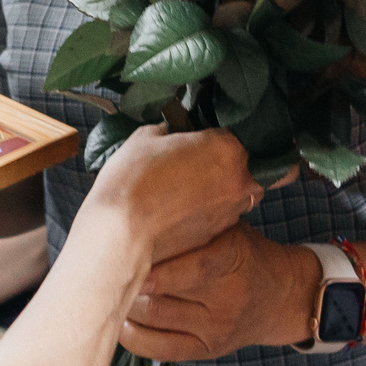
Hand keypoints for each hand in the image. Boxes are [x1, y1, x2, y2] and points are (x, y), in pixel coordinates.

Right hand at [81, 126, 262, 264]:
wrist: (123, 232)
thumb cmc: (133, 180)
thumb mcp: (145, 138)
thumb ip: (166, 131)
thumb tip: (168, 133)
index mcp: (226, 148)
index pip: (228, 134)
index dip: (207, 136)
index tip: (191, 141)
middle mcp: (238, 179)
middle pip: (242, 164)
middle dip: (225, 162)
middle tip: (194, 163)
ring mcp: (230, 210)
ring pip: (238, 192)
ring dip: (223, 187)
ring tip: (191, 187)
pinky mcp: (217, 234)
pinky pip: (222, 214)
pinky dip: (210, 210)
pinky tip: (184, 208)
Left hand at [118, 221, 317, 360]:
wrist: (281, 295)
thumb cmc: (243, 252)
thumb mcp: (229, 228)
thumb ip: (192, 224)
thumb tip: (133, 217)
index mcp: (234, 258)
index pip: (194, 266)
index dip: (157, 268)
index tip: (126, 258)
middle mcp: (227, 298)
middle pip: (164, 295)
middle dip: (128, 282)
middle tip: (103, 268)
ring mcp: (216, 328)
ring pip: (155, 319)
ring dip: (125, 304)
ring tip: (107, 288)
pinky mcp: (206, 350)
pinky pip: (160, 349)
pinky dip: (133, 336)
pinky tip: (120, 319)